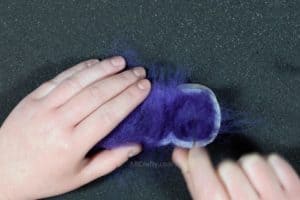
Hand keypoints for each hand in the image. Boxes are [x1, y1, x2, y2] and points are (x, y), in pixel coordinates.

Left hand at [0, 56, 150, 198]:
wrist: (0, 171)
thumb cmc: (43, 177)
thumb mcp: (80, 178)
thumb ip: (110, 161)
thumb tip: (136, 145)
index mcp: (72, 144)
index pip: (109, 115)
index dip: (130, 98)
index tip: (145, 87)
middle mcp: (59, 122)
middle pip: (97, 94)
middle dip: (123, 81)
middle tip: (140, 72)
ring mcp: (44, 106)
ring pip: (80, 82)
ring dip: (104, 69)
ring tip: (122, 62)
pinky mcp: (34, 97)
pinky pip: (60, 78)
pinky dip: (79, 68)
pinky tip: (95, 62)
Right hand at [172, 147, 299, 199]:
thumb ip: (195, 181)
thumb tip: (180, 153)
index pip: (206, 183)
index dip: (198, 160)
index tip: (196, 152)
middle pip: (228, 168)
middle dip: (225, 171)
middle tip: (229, 183)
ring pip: (253, 161)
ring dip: (247, 167)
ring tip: (250, 182)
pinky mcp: (296, 191)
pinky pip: (276, 161)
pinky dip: (270, 166)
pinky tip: (267, 180)